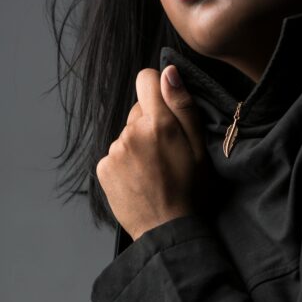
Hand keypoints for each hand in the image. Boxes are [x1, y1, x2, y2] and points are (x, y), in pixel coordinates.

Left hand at [96, 65, 212, 240]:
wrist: (168, 230)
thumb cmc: (190, 190)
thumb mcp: (199, 147)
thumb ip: (182, 106)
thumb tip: (168, 72)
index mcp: (158, 124)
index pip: (146, 80)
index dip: (158, 90)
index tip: (166, 109)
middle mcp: (131, 133)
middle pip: (138, 111)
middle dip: (151, 125)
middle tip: (167, 153)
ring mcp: (114, 151)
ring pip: (127, 134)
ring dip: (139, 146)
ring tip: (154, 171)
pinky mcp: (103, 168)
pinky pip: (116, 154)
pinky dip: (126, 163)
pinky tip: (140, 180)